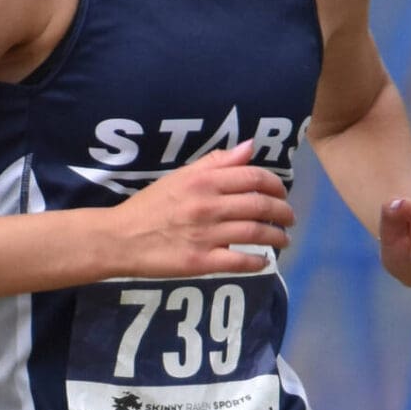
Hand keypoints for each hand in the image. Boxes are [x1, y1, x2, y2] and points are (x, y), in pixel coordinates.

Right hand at [108, 142, 294, 277]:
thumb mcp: (180, 175)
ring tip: (284, 240)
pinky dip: (258, 262)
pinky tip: (264, 261)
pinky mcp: (202, 262)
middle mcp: (209, 205)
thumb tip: (250, 147)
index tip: (282, 193)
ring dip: (277, 237)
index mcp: (204, 181)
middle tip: (289, 218)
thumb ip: (216, 162)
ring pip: (255, 233)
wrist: (121, 238)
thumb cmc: (151, 205)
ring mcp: (207, 235)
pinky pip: (239, 262)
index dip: (276, 185)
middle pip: (260, 205)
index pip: (254, 178)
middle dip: (283, 212)